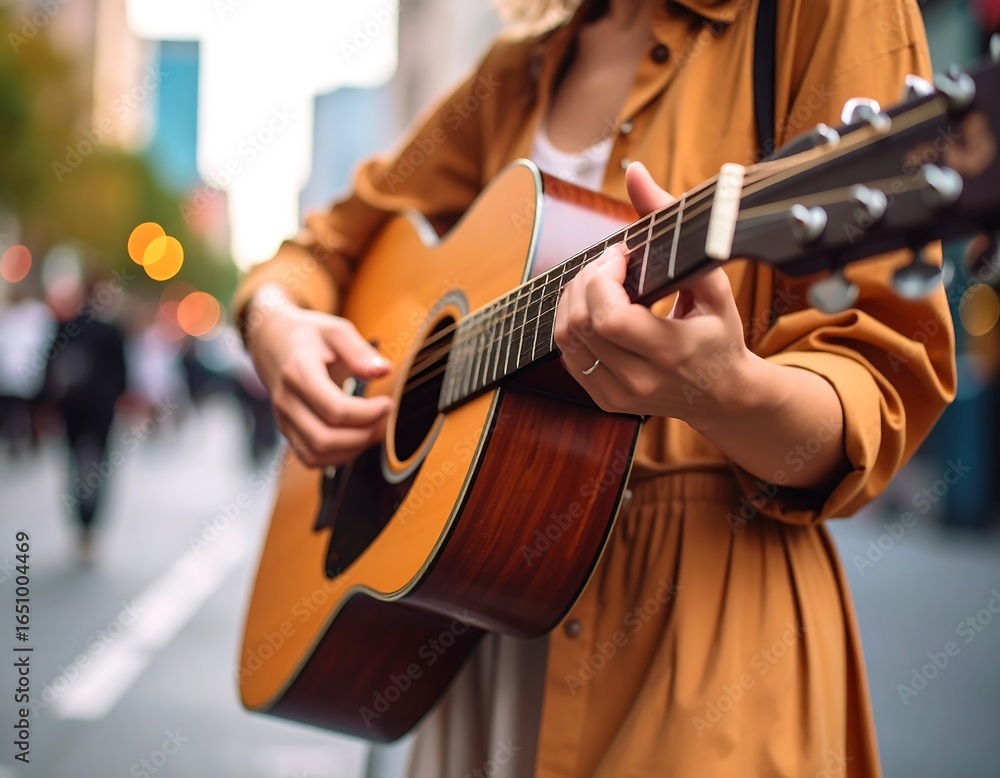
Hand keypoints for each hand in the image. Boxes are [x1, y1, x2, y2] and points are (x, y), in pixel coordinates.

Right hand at [244, 285, 392, 466]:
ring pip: (316, 455)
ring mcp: (283, 419)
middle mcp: (286, 401)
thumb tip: (383, 371)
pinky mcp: (286, 430)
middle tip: (383, 420)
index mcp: (298, 373)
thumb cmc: (307, 335)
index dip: (368, 413)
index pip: (335, 410)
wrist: (271, 341)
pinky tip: (355, 440)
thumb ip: (360, 351)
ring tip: (372, 431)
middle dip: (362, 436)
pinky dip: (336, 457)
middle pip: (324, 438)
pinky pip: (309, 458)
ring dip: (351, 450)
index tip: (387, 403)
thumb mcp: (336, 331)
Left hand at [552, 162, 764, 429]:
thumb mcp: (712, 280)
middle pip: (580, 324)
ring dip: (574, 298)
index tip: (621, 255)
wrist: (722, 395)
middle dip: (586, 280)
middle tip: (609, 263)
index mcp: (672, 354)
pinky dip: (573, 321)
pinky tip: (595, 306)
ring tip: (601, 281)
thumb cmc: (720, 333)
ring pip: (566, 338)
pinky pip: (568, 354)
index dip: (602, 278)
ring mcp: (617, 395)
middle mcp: (640, 381)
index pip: (610, 319)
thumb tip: (634, 173)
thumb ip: (672, 224)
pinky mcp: (603, 400)